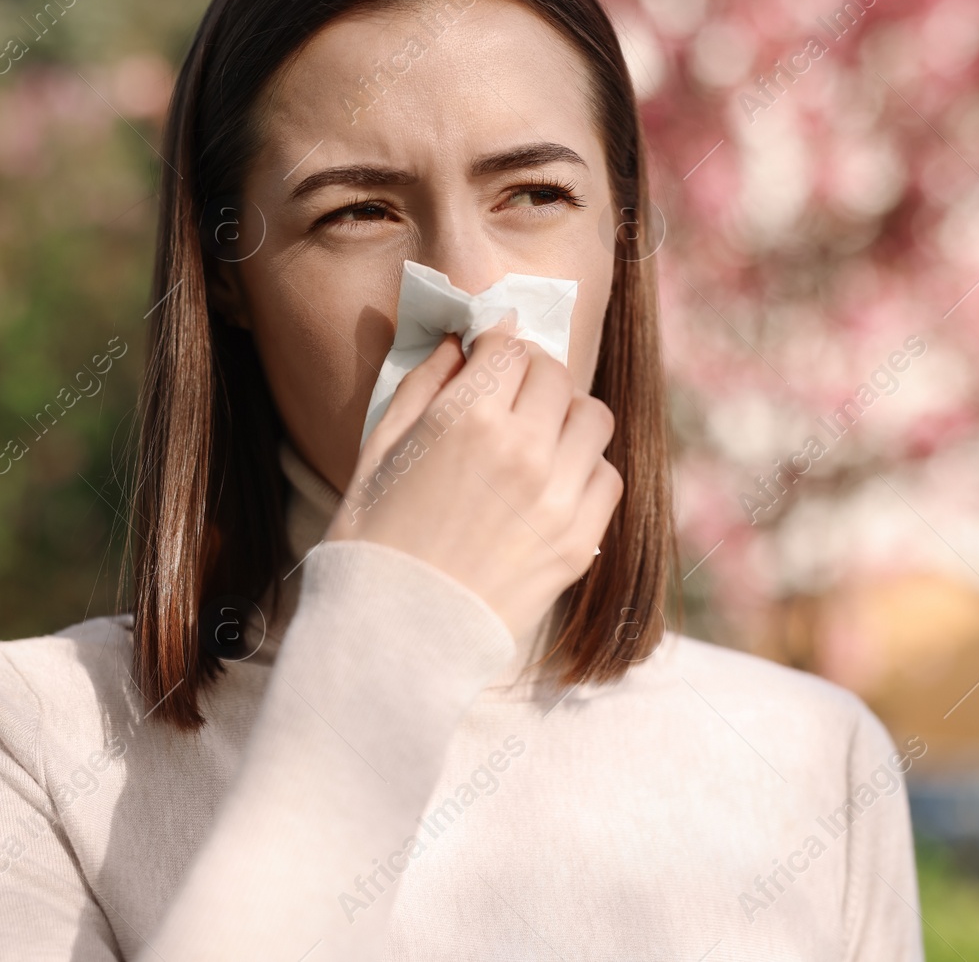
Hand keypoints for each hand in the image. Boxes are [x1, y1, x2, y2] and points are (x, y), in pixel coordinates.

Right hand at [325, 325, 622, 640]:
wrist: (394, 634)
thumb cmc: (372, 539)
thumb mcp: (378, 450)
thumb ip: (423, 385)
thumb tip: (461, 344)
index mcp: (467, 419)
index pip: (509, 346)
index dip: (495, 346)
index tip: (486, 356)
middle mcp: (523, 450)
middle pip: (555, 375)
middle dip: (530, 374)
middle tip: (508, 395)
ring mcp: (558, 498)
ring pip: (593, 418)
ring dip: (565, 416)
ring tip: (536, 437)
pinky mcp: (579, 541)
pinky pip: (607, 476)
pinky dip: (584, 468)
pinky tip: (550, 483)